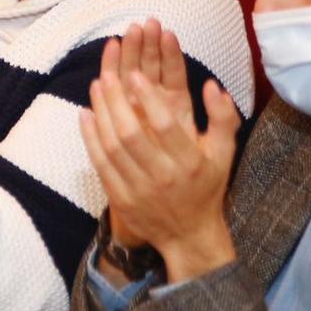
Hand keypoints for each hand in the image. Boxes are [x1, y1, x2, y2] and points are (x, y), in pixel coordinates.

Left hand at [78, 20, 239, 282]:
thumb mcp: (224, 154)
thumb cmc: (207, 187)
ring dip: (101, 114)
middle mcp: (163, 177)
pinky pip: (100, 164)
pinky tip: (86, 114)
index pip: (165, 126)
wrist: (189, 236)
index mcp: (189, 163)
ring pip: (112, 147)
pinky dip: (90, 138)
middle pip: (131, 134)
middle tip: (108, 75)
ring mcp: (138, 189)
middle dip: (117, 101)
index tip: (135, 74)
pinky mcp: (120, 199)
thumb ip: (222, 118)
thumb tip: (211, 86)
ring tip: (97, 87)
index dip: (148, 99)